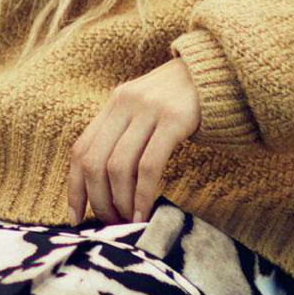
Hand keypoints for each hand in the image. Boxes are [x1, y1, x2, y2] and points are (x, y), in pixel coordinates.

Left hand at [67, 57, 201, 224]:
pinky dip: (142, 194)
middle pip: (96, 162)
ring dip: (120, 202)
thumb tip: (106, 184)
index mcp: (115, 102)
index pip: (81, 149)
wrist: (218, 71)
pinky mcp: (174, 119)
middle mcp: (126, 103)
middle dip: (98, 200)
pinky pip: (149, 166)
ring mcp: (149, 110)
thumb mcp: (146, 108)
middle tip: (110, 224)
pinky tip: (145, 212)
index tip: (74, 217)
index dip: (74, 187)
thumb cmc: (182, 100)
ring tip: (128, 222)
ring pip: (119, 166)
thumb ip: (126, 133)